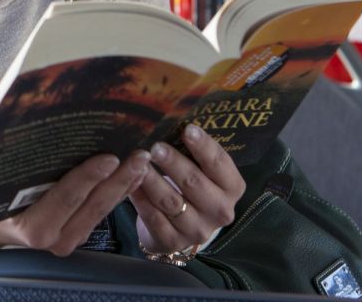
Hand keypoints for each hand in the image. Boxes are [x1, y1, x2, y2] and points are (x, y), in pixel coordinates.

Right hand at [0, 150, 150, 255]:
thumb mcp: (0, 180)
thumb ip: (23, 158)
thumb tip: (41, 115)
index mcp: (31, 225)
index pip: (66, 198)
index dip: (88, 177)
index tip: (110, 157)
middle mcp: (52, 238)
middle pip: (93, 205)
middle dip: (119, 179)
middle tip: (139, 154)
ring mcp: (66, 239)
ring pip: (102, 210)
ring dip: (124, 185)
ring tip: (142, 161)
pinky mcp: (76, 235)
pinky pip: (100, 213)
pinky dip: (116, 192)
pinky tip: (130, 173)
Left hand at [130, 124, 244, 253]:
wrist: (181, 226)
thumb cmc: (192, 186)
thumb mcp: (202, 170)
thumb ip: (195, 152)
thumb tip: (174, 120)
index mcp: (232, 187)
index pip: (220, 164)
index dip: (204, 146)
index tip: (187, 128)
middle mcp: (220, 211)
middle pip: (195, 183)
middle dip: (174, 163)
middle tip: (156, 147)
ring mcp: (197, 229)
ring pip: (172, 202)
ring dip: (153, 181)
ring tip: (139, 163)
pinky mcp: (173, 241)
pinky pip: (153, 217)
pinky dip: (140, 199)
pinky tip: (129, 184)